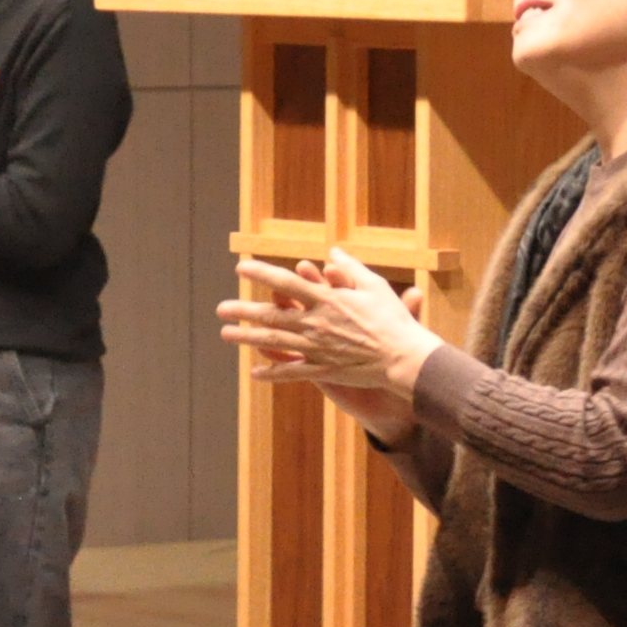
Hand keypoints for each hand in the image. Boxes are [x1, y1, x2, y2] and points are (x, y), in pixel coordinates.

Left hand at [220, 251, 442, 399]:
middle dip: (244, 311)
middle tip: (222, 309)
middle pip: (272, 315)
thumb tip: (332, 252)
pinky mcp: (324, 370)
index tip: (241, 268)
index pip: (286, 282)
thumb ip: (350, 268)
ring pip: (275, 343)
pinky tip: (255, 374)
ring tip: (226, 335)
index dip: (261, 273)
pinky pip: (292, 372)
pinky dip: (272, 373)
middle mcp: (317, 323)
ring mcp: (318, 349)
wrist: (404, 358)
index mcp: (327, 300)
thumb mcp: (375, 286)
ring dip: (248, 338)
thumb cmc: (393, 320)